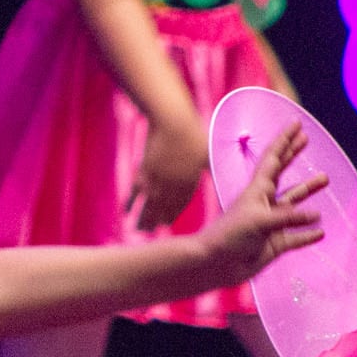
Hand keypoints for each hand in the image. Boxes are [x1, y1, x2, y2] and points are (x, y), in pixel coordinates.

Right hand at [132, 110, 210, 229]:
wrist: (172, 122)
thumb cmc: (193, 135)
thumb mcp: (209, 154)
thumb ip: (215, 168)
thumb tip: (230, 174)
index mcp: (189, 182)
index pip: (180, 204)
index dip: (172, 215)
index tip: (166, 224)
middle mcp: (173, 185)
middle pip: (163, 208)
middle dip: (156, 221)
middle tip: (150, 233)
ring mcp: (157, 180)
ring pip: (149, 204)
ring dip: (143, 218)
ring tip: (139, 230)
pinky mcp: (143, 171)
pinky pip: (135, 192)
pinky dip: (130, 203)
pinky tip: (126, 212)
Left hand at [194, 123, 326, 276]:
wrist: (214, 264)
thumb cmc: (229, 236)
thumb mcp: (259, 221)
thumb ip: (288, 217)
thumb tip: (317, 216)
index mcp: (257, 190)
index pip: (274, 158)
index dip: (285, 140)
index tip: (296, 123)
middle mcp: (265, 203)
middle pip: (283, 173)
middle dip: (294, 155)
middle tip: (307, 139)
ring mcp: (270, 224)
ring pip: (294, 205)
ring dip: (307, 192)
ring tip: (324, 178)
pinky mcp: (274, 245)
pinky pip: (296, 238)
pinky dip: (308, 235)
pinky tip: (321, 232)